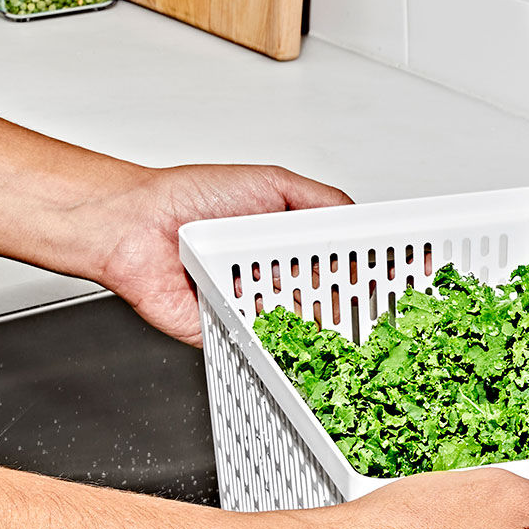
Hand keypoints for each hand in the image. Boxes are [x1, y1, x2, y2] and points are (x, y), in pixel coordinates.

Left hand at [98, 163, 351, 345]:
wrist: (135, 228)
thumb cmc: (189, 197)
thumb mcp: (270, 182)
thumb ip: (320, 199)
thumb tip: (358, 219)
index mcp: (283, 242)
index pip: (335, 259)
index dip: (364, 269)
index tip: (393, 275)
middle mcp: (270, 275)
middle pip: (324, 296)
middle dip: (347, 301)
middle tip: (374, 305)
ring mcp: (251, 306)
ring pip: (300, 326)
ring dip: (319, 325)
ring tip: (342, 323)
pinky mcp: (229, 332)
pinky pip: (263, 345)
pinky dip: (282, 346)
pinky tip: (300, 340)